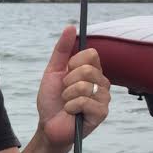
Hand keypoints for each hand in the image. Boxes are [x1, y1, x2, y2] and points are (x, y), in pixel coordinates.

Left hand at [36, 25, 110, 147]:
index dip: (73, 63)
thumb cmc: (52, 100)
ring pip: (84, 85)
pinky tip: (71, 113)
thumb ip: (61, 50)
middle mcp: (101, 82)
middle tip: (65, 92)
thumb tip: (70, 27)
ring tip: (67, 103)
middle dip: (68, 81)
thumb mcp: (53, 71)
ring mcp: (103, 98)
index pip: (91, 54)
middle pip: (87, 69)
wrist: (48, 125)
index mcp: (92, 70)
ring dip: (67, 95)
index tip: (66, 74)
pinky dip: (71, 107)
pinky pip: (85, 101)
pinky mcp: (102, 113)